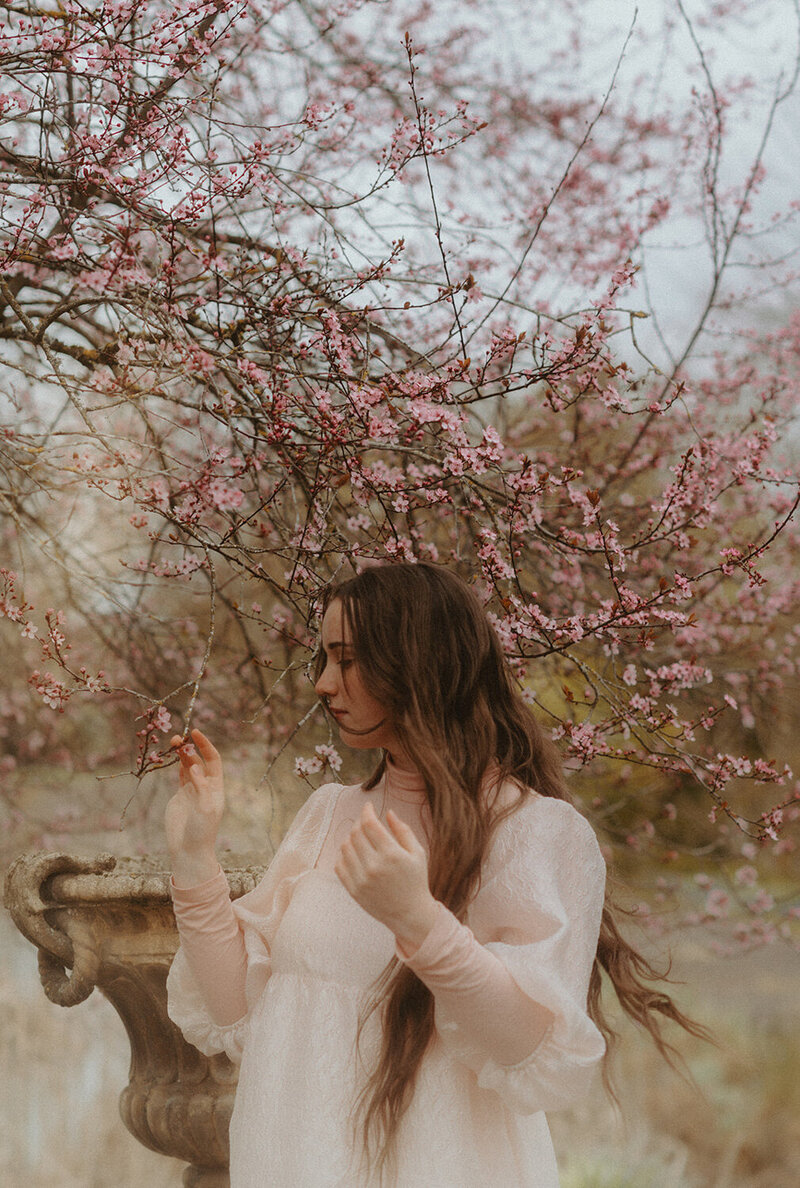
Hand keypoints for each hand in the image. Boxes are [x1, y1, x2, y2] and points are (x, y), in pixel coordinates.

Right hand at [165, 729, 224, 885]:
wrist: (189, 849)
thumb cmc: (202, 831)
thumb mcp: (205, 808)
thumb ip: (200, 786)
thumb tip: (195, 765)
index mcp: (216, 786)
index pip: (213, 759)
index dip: (205, 745)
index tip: (195, 733)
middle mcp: (205, 785)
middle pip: (199, 759)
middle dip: (191, 747)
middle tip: (178, 738)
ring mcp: (193, 790)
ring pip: (188, 765)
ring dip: (182, 753)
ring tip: (174, 741)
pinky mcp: (180, 795)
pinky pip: (179, 775)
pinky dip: (176, 764)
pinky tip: (171, 755)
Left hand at [335, 802, 439, 951]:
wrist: (409, 914)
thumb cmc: (416, 881)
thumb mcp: (417, 853)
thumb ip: (403, 830)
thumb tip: (388, 812)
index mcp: (391, 854)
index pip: (369, 823)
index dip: (366, 811)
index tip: (368, 806)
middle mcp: (374, 866)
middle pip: (356, 833)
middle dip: (359, 822)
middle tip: (365, 821)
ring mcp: (361, 879)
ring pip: (345, 847)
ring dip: (351, 837)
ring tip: (361, 838)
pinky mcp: (353, 890)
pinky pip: (340, 865)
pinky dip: (344, 855)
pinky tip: (355, 854)